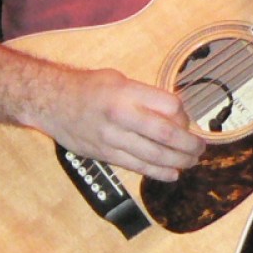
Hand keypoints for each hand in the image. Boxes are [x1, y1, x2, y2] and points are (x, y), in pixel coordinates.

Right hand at [33, 65, 204, 181]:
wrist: (51, 102)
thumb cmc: (87, 88)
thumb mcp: (118, 79)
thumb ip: (145, 96)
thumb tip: (175, 113)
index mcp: (127, 92)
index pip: (170, 106)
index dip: (185, 116)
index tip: (187, 120)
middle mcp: (121, 115)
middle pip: (167, 134)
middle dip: (189, 144)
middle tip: (201, 148)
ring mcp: (112, 138)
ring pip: (154, 155)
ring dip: (178, 161)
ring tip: (191, 161)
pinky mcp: (105, 154)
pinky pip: (137, 166)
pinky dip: (158, 172)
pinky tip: (172, 173)